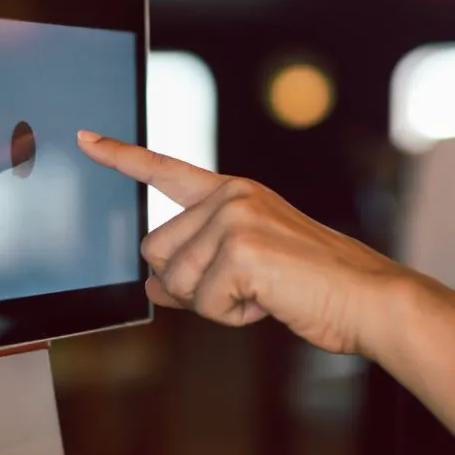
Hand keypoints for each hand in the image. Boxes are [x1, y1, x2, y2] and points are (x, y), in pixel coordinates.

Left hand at [77, 131, 414, 356]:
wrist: (369, 299)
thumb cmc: (312, 287)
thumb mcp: (244, 273)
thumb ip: (194, 272)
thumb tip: (153, 285)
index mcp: (232, 193)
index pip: (165, 170)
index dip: (120, 156)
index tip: (85, 139)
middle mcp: (231, 196)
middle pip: (155, 251)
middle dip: (188, 284)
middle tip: (243, 287)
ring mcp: (236, 218)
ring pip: (177, 280)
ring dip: (214, 303)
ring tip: (264, 293)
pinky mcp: (242, 249)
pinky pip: (205, 302)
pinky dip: (234, 315)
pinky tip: (270, 302)